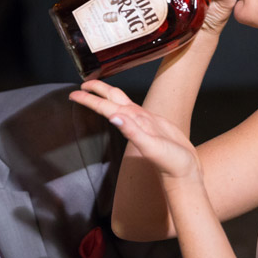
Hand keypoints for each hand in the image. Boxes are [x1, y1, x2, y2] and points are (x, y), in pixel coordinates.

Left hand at [69, 80, 202, 183]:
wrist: (185, 172)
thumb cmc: (170, 163)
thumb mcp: (152, 147)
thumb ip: (133, 132)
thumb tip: (114, 117)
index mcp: (131, 124)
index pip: (105, 107)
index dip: (89, 100)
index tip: (73, 94)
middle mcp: (134, 121)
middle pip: (111, 100)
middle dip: (96, 91)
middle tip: (82, 84)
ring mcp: (143, 122)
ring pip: (122, 102)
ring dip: (108, 94)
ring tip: (97, 86)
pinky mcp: (153, 123)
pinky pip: (135, 108)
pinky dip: (125, 101)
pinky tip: (122, 102)